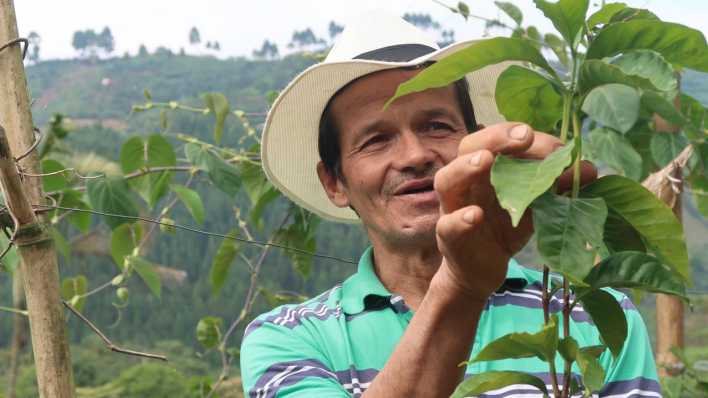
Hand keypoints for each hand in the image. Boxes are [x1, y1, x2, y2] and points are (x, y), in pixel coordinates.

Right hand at [431, 123, 595, 300]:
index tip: (557, 147)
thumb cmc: (507, 227)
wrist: (484, 270)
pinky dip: (460, 219)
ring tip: (484, 160)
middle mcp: (466, 180)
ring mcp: (454, 207)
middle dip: (496, 138)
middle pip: (469, 147)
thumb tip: (588, 169)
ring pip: (447, 179)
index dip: (525, 137)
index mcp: (487, 166)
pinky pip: (448, 224)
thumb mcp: (536, 204)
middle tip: (524, 136)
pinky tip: (476, 215)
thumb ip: (557, 186)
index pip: (500, 139)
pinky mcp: (450, 238)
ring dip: (465, 167)